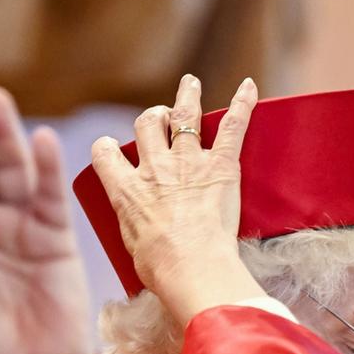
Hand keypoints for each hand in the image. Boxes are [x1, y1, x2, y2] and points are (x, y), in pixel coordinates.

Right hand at [88, 75, 263, 321]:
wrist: (191, 267)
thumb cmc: (162, 269)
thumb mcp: (132, 248)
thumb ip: (134, 227)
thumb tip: (143, 238)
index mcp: (126, 190)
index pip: (104, 153)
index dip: (107, 148)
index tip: (113, 150)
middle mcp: (154, 168)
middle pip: (146, 125)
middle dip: (152, 117)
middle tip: (160, 118)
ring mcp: (188, 163)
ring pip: (184, 115)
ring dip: (187, 97)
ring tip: (190, 84)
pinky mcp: (220, 166)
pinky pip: (232, 126)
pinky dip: (242, 104)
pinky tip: (249, 86)